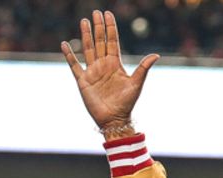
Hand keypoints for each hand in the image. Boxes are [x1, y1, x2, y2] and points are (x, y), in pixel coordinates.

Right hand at [62, 10, 159, 133]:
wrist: (114, 119)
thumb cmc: (127, 103)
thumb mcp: (136, 83)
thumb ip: (144, 68)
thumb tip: (156, 55)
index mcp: (115, 64)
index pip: (112, 41)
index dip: (110, 28)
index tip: (108, 14)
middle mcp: (103, 65)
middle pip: (99, 41)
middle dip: (98, 27)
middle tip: (95, 12)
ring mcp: (92, 72)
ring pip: (88, 49)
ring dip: (85, 35)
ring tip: (84, 21)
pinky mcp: (83, 81)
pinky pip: (74, 65)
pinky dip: (69, 55)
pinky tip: (65, 44)